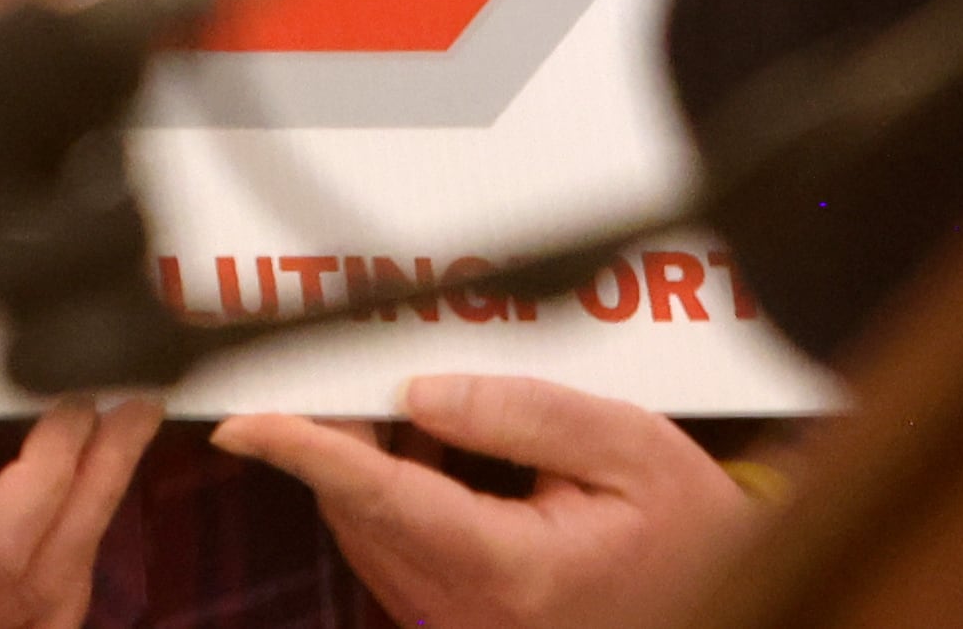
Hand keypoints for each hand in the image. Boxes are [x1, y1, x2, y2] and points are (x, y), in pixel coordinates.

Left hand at [215, 376, 752, 628]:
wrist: (719, 601)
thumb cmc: (687, 531)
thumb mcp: (629, 450)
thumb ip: (525, 412)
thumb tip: (423, 388)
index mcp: (511, 570)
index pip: (380, 496)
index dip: (303, 448)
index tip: (243, 418)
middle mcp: (466, 609)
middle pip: (359, 508)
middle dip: (337, 430)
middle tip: (341, 360)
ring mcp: (456, 621)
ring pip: (366, 530)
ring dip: (366, 460)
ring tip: (403, 395)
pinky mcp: (454, 618)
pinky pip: (393, 549)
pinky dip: (392, 493)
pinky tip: (432, 446)